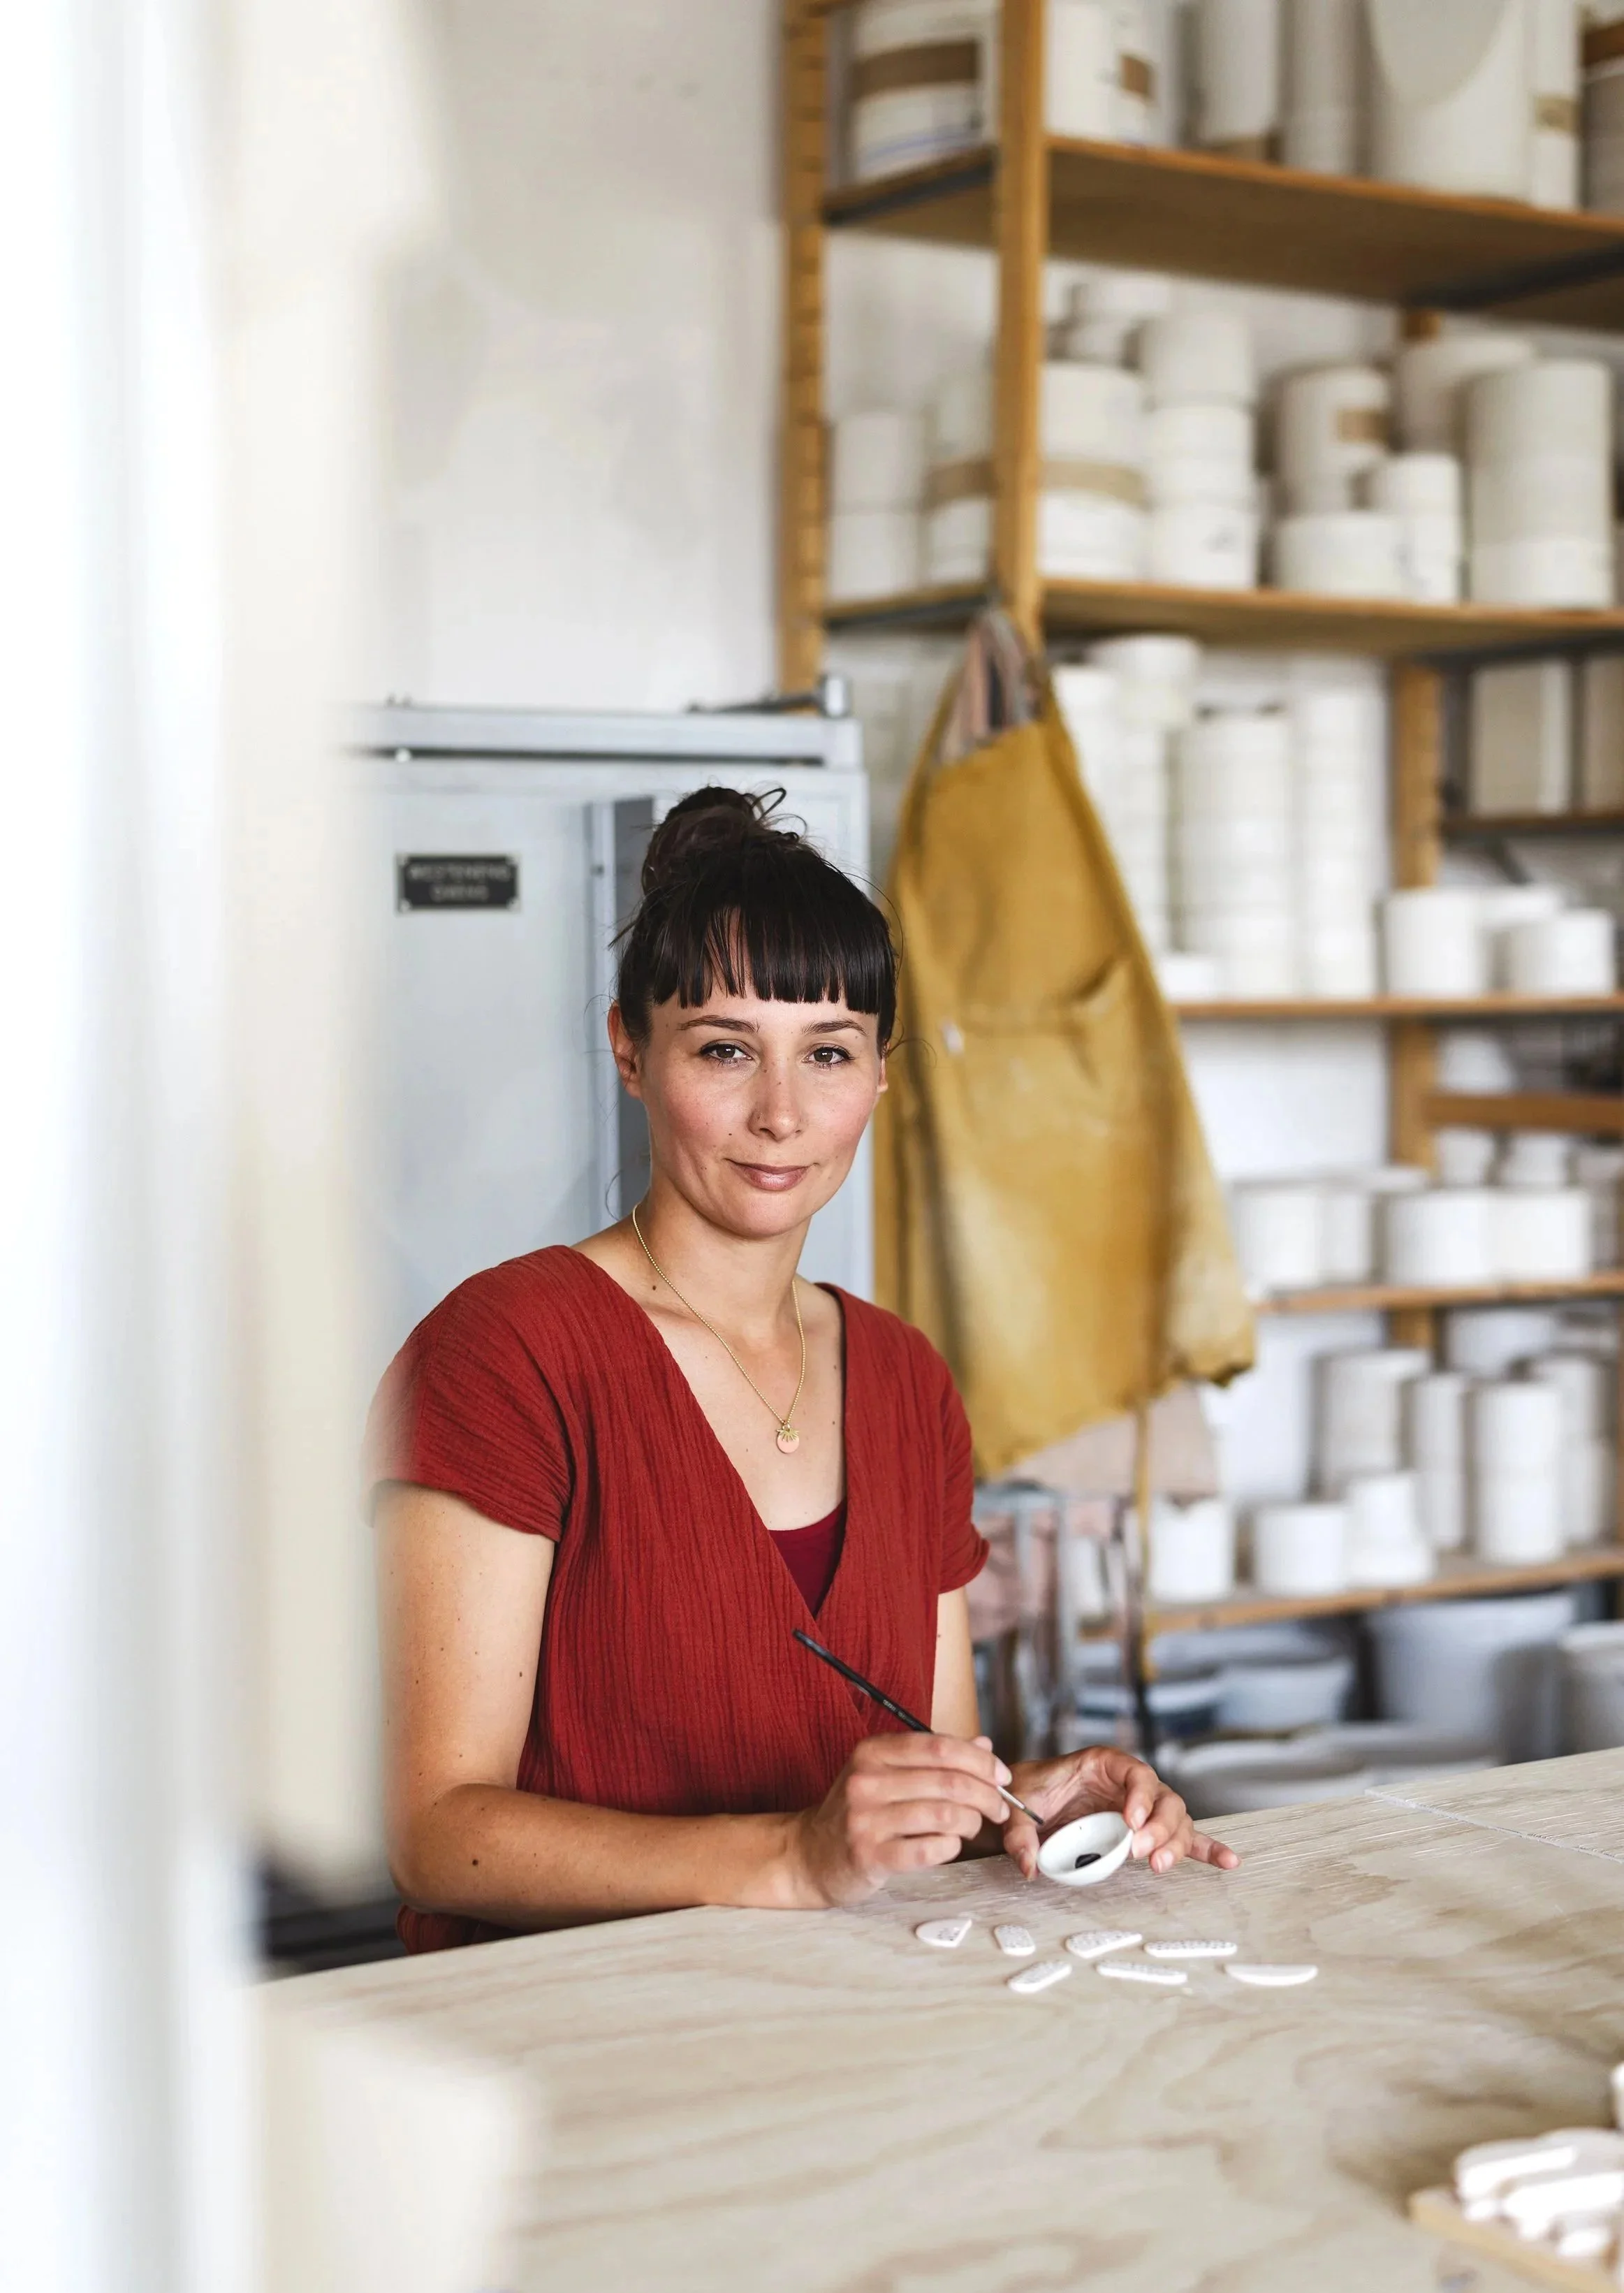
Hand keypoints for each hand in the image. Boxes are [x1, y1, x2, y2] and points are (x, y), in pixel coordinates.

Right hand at [786, 1732, 1013, 1907]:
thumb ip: (934, 1758)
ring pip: (944, 1815)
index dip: (980, 1760)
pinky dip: (950, 1847)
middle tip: (999, 1808)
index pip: (940, 1746)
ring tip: (972, 1827)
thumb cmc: (859, 1811)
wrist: (812, 1854)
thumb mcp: (887, 1772)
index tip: (1002, 1776)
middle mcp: (867, 1780)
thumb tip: (984, 1743)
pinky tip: (949, 1845)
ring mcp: (865, 1819)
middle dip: (986, 1795)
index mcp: (873, 1751)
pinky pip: (928, 1849)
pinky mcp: (869, 1855)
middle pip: (949, 1781)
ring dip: (971, 1823)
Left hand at [999, 1745, 1239, 1883]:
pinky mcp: (1146, 1831)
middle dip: (1159, 1826)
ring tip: (1160, 1866)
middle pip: (1163, 1798)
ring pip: (1176, 1819)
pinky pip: (1184, 1837)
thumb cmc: (1027, 1794)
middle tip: (1140, 1852)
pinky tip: (1227, 1861)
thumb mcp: (1016, 1807)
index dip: (1140, 1796)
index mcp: (1102, 1764)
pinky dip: (1205, 1849)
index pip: (1134, 1771)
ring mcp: (1141, 1807)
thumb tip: (1030, 1866)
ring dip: (1176, 1843)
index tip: (1131, 1823)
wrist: (1026, 1801)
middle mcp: (1128, 1783)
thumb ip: (1019, 1834)